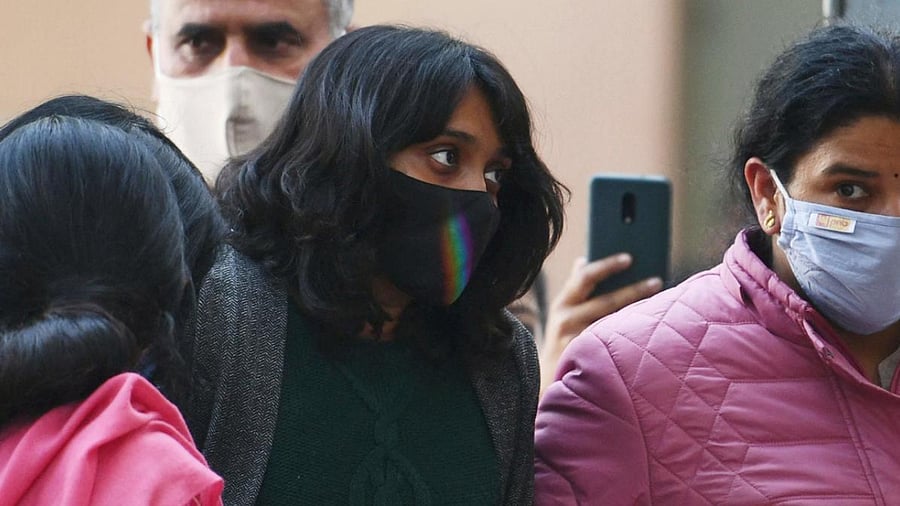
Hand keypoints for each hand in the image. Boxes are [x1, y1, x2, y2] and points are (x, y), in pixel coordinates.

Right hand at [539, 254, 662, 397]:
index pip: (585, 277)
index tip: (629, 258)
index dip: (607, 266)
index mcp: (562, 304)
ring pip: (614, 325)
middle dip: (634, 290)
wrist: (547, 382)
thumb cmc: (562, 341)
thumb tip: (583, 259)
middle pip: (606, 301)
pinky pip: (616, 347)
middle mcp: (566, 321)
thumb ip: (574, 290)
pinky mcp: (588, 362)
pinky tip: (653, 334)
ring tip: (663, 306)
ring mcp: (576, 342)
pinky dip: (634, 338)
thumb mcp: (562, 314)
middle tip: (657, 281)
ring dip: (639, 314)